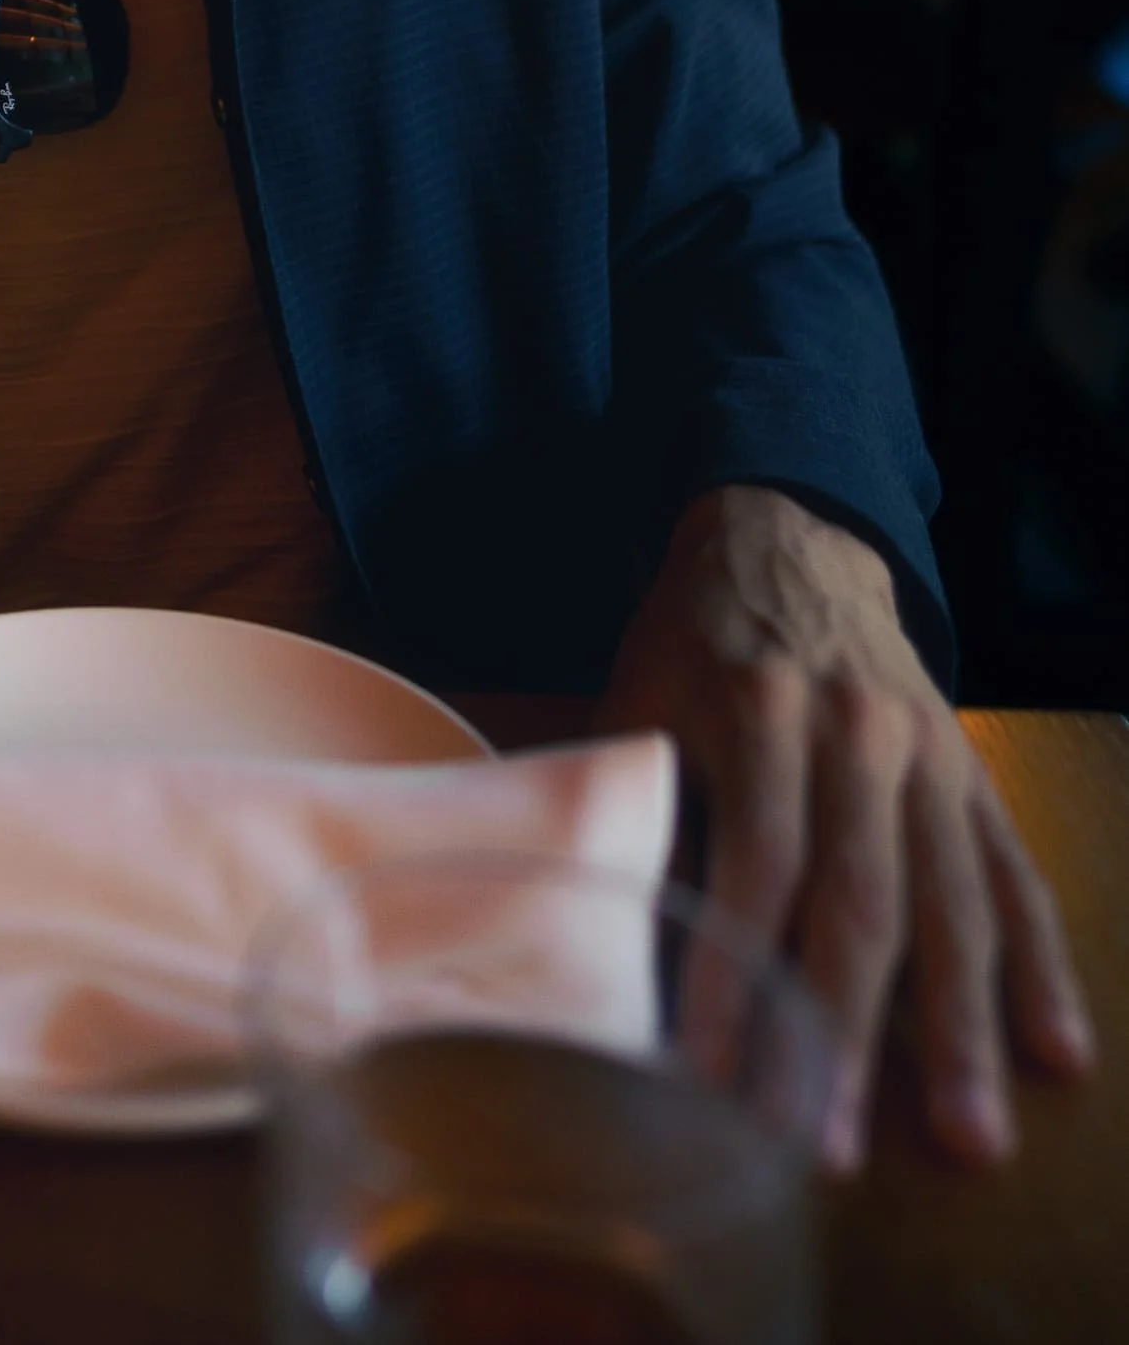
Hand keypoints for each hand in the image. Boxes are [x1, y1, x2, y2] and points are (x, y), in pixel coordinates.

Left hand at [603, 485, 1091, 1168]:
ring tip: (972, 1141)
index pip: (757, 861)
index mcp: (761, 707)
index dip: (741, 972)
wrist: (787, 537)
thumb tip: (627, 961)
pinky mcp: (974, 776)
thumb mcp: (642, 702)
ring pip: (952, 904)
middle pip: (862, 900)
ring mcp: (928, 755)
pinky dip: (1041, 966)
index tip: (721, 1078)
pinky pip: (1013, 876)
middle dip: (852, 1034)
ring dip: (964, 1031)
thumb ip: (648, 817)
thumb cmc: (692, 644)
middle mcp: (857, 731)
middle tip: (840, 1147)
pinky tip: (1058, 1049)